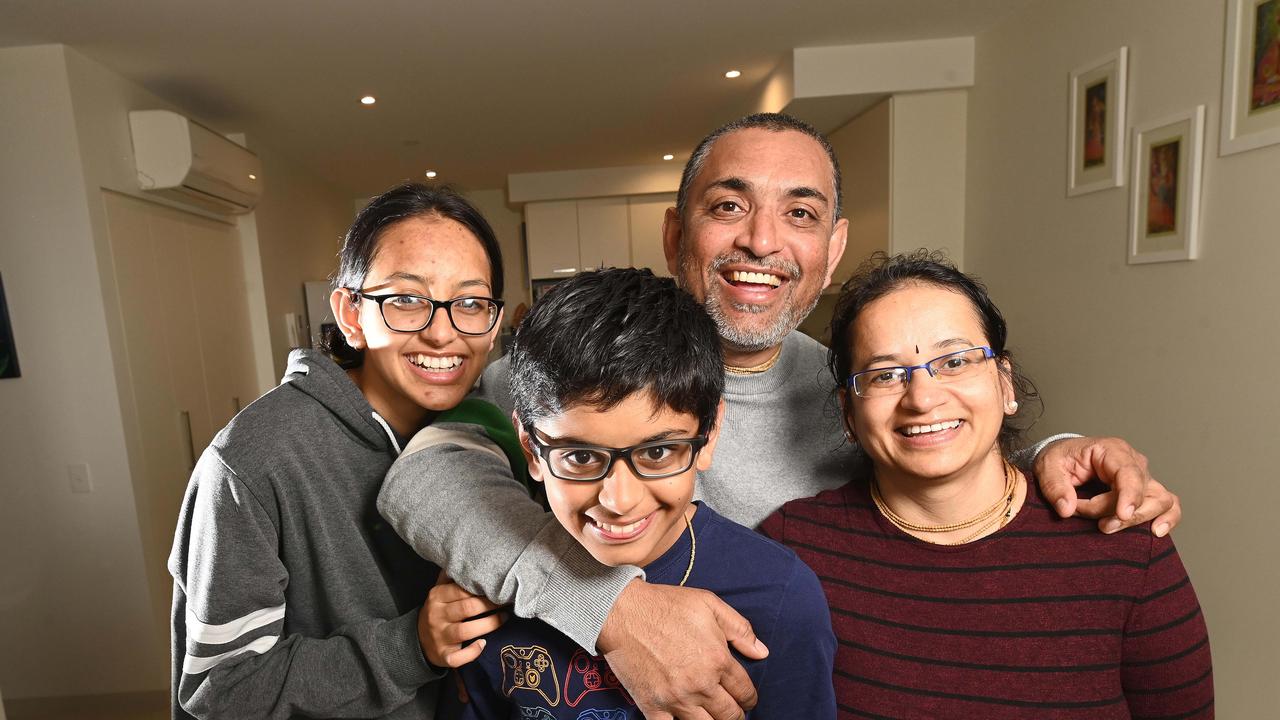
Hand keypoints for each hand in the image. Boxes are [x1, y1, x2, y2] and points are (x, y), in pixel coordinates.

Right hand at [418, 572, 506, 667]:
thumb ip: (450, 576)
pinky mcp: (443, 656)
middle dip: (490, 605)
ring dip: (489, 625)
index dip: (483, 590)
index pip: (462, 591)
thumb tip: (464, 556)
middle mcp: (436, 616)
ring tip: (503, 618)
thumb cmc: (438, 612)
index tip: (499, 588)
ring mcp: (439, 637)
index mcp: (436, 597)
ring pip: (466, 631)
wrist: (419, 641)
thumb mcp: (439, 592)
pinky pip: (458, 658)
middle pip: (467, 609)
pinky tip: (483, 644)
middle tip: (506, 602)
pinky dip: (472, 652)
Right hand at [597, 579, 766, 719]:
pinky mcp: (653, 706)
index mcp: (718, 660)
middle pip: (730, 715)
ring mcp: (676, 699)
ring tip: (712, 716)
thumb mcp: (709, 604)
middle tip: (733, 711)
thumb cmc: (666, 604)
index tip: (747, 698)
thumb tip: (762, 652)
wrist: (622, 612)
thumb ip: (740, 629)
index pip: (745, 691)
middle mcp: (701, 684)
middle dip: (736, 714)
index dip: (749, 697)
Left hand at [1035, 436, 1181, 536]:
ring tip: (1110, 528)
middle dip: (1119, 513)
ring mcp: (1143, 478)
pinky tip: (1156, 532)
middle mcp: (1134, 462)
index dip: (1128, 495)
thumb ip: (1054, 486)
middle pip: (1144, 492)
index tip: (1122, 514)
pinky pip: (1169, 506)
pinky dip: (1168, 519)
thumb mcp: (1047, 466)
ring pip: (1160, 501)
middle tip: (1095, 523)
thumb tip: (1067, 509)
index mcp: (1111, 450)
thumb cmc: (1060, 459)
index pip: (1129, 472)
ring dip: (1140, 519)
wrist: (1065, 459)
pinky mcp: (1146, 493)